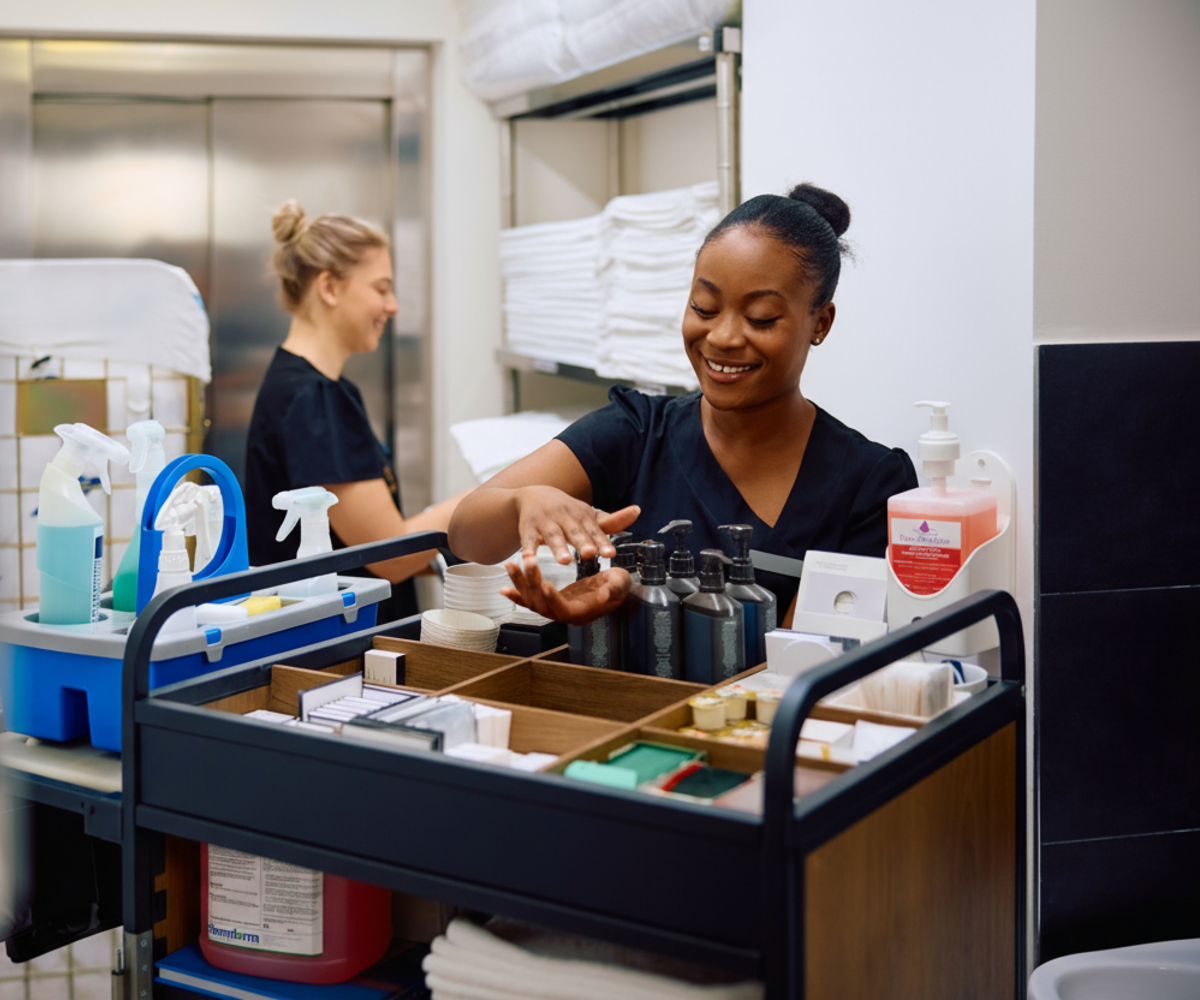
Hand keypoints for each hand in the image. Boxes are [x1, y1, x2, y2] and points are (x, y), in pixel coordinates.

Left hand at [501, 554, 630, 625]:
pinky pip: (530, 601)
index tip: (545, 585)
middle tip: (525, 563)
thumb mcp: (619, 585)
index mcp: (581, 613)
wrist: (612, 586)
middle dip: (531, 584)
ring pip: (532, 601)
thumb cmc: (618, 587)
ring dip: (520, 584)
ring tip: (510, 564)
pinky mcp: (549, 600)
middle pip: (542, 605)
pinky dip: (517, 595)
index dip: (553, 600)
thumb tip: (605, 595)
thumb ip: (612, 590)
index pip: (564, 610)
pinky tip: (504, 588)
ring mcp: (555, 608)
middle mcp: (565, 614)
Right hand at [514, 486, 638, 565]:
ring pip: (552, 536)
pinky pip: (527, 541)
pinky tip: (528, 561)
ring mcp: (544, 522)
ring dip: (558, 548)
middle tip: (590, 554)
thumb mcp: (588, 515)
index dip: (602, 542)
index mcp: (582, 515)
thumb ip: (612, 521)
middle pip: (574, 532)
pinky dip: (528, 551)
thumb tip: (638, 510)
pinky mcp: (527, 529)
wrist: (533, 495)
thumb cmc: (567, 512)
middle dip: (582, 542)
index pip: (594, 531)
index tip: (611, 553)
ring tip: (566, 561)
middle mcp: (564, 517)